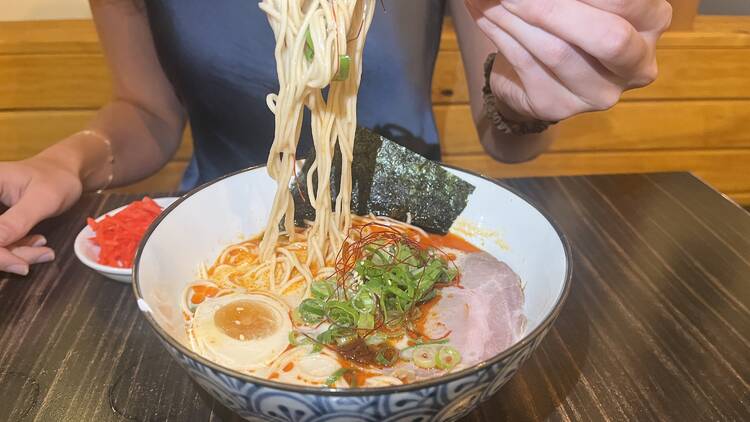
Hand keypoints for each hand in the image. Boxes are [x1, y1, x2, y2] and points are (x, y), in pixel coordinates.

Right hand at [0, 157, 82, 274]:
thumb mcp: (42, 198)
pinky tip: (37, 243)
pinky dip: (17, 249)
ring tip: (44, 248)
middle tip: (42, 253)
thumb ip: (17, 221)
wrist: (64, 172)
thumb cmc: (56, 177)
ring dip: (16, 253)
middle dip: (9, 254)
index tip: (21, 264)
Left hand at [466, 0, 671, 121]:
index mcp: (651, 22)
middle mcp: (636, 65)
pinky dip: (498, 32)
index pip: (625, 0)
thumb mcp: (580, 1)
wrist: (535, 73)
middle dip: (554, 8)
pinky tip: (480, 11)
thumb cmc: (567, 19)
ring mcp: (598, 93)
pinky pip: (525, 63)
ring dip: (513, 15)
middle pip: (608, 37)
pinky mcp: (558, 107)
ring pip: (557, 51)